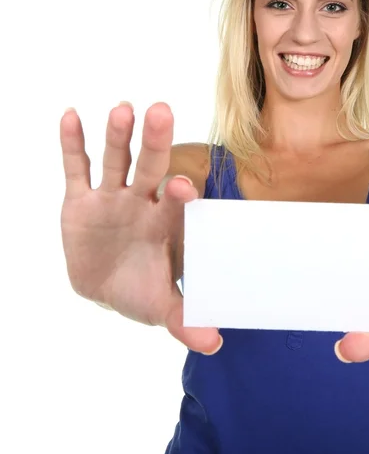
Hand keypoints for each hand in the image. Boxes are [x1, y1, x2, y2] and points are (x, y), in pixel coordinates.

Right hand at [60, 102, 220, 353]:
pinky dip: (72, 145)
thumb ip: (185, 320)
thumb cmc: (139, 290)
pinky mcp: (81, 200)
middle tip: (161, 111)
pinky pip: (76, 168)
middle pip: (149, 168)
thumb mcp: (160, 306)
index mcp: (164, 225)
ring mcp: (111, 198)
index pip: (175, 204)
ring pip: (115, 161)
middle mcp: (141, 203)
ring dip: (117, 136)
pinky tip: (70, 116)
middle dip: (155, 143)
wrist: (106, 284)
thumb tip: (214, 344)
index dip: (178, 193)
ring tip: (122, 109)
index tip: (180, 184)